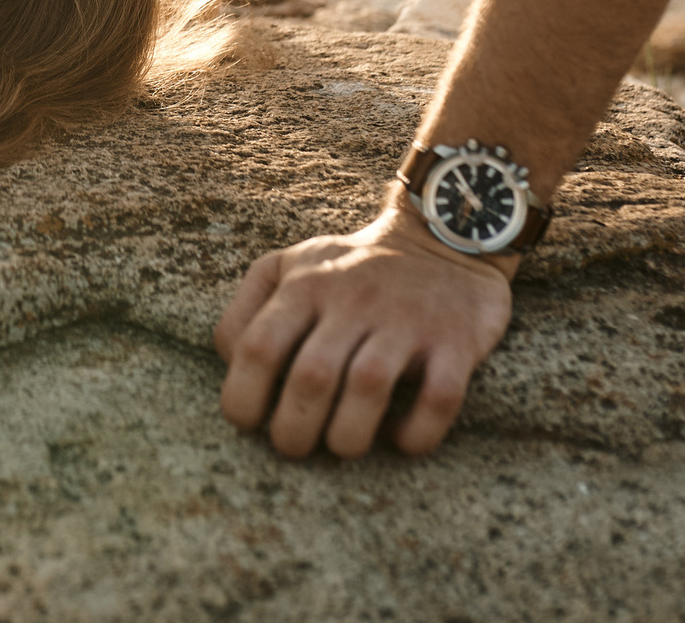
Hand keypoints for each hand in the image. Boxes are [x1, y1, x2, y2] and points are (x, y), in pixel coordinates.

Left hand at [215, 208, 513, 458]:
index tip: (247, 422)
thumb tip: (228, 360)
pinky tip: (400, 440)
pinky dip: (417, 433)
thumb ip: (249, 305)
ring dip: (348, 436)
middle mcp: (353, 300)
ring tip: (341, 447)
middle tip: (293, 446)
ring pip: (369, 388)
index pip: (258, 346)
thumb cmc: (351, 267)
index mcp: (305, 285)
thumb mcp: (290, 265)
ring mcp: (406, 320)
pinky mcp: (456, 340)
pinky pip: (439, 398)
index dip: (242, 396)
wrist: (442, 236)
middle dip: (293, 430)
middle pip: (311, 377)